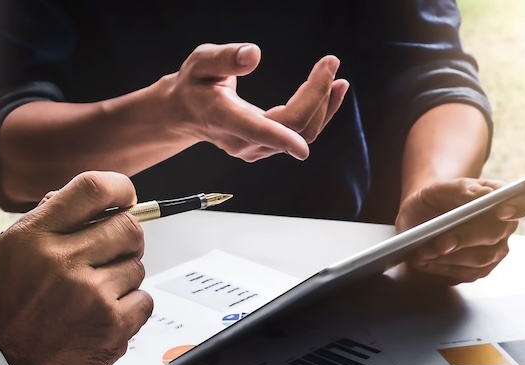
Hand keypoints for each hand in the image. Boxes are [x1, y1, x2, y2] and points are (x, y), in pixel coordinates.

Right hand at [0, 171, 153, 364]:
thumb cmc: (3, 313)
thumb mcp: (8, 252)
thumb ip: (48, 223)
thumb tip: (93, 204)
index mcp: (35, 237)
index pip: (92, 189)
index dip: (119, 189)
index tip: (126, 197)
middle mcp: (64, 261)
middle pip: (128, 227)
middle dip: (126, 238)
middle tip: (112, 254)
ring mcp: (92, 295)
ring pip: (137, 267)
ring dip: (122, 278)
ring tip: (92, 297)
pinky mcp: (112, 327)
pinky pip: (144, 301)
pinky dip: (130, 308)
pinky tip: (102, 317)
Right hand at [165, 43, 348, 161]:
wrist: (187, 113)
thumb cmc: (194, 85)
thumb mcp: (201, 62)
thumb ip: (225, 58)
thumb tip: (253, 54)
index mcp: (225, 118)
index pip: (258, 131)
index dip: (281, 138)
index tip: (302, 145)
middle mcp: (243, 140)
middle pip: (292, 127)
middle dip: (317, 96)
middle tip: (330, 63)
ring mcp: (256, 149)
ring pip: (302, 133)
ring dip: (324, 105)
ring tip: (337, 77)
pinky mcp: (267, 147)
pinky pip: (301, 134)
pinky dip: (320, 112)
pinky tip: (332, 91)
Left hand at [396, 178, 524, 283]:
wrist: (421, 219)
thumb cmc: (434, 200)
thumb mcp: (438, 188)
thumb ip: (459, 188)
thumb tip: (480, 195)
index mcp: (503, 197)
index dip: (521, 206)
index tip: (500, 210)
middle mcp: (506, 226)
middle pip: (498, 233)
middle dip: (467, 238)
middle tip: (441, 242)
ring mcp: (496, 250)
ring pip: (482, 258)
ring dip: (451, 256)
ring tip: (425, 252)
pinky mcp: (481, 269)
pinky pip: (468, 273)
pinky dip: (444, 268)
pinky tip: (427, 260)